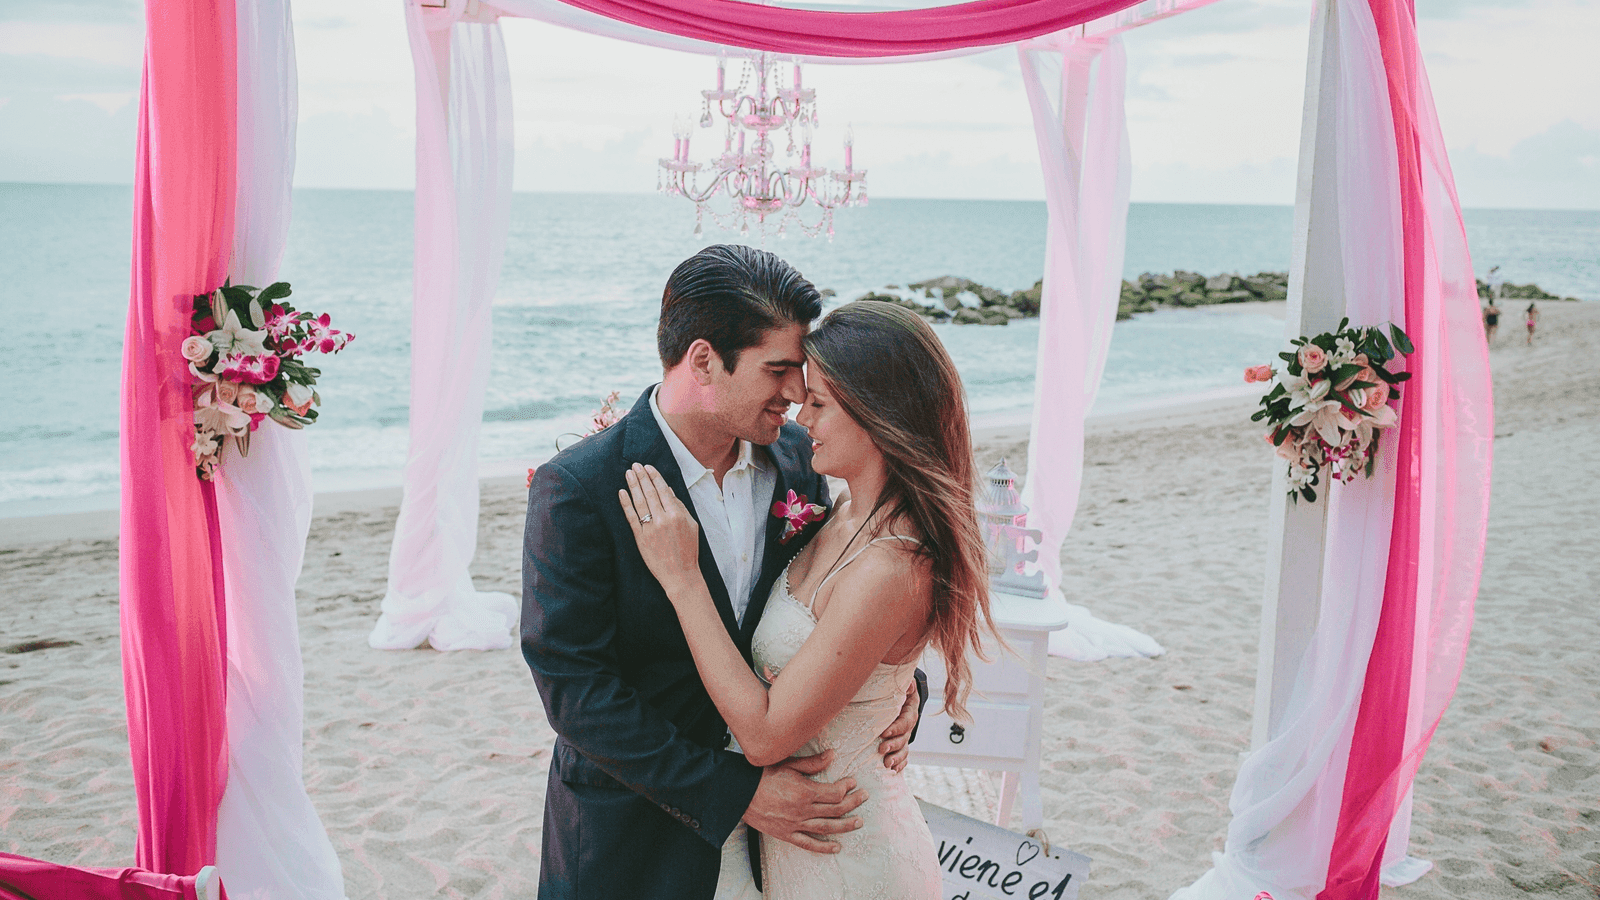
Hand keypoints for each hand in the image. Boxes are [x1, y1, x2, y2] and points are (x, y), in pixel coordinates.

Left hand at [620, 464, 700, 596]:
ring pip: (639, 502)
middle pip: (649, 493)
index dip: (655, 477)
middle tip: (635, 465)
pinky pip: (631, 517)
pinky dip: (626, 504)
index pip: (663, 490)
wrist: (680, 574)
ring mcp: (650, 529)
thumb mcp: (692, 525)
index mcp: (677, 514)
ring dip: (633, 485)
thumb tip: (668, 491)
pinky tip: (622, 492)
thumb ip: (680, 507)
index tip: (648, 467)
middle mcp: (662, 519)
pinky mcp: (640, 538)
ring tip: (628, 473)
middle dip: (642, 476)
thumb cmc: (688, 550)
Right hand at [743, 750, 867, 853]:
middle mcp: (802, 810)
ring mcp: (795, 824)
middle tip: (864, 797)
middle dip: (853, 803)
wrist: (737, 792)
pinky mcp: (786, 834)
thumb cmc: (761, 775)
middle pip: (835, 809)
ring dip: (845, 825)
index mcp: (804, 791)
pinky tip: (836, 847)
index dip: (847, 787)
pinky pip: (808, 843)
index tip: (853, 782)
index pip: (834, 793)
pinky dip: (823, 846)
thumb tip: (832, 755)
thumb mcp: (788, 763)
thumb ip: (812, 763)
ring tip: (859, 822)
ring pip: (826, 827)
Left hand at [877, 680, 917, 772]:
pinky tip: (894, 770)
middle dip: (893, 745)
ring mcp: (906, 736)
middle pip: (904, 738)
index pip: (904, 722)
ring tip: (887, 764)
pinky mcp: (901, 743)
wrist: (903, 695)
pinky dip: (900, 764)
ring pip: (904, 749)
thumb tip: (907, 683)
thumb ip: (906, 684)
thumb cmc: (900, 690)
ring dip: (896, 758)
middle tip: (882, 749)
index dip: (895, 728)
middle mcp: (909, 726)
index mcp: (910, 712)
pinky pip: (904, 756)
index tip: (883, 732)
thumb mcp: (905, 684)